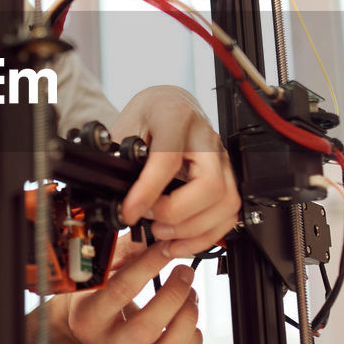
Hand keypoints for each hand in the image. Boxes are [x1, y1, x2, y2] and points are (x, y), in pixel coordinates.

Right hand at [68, 241, 200, 343]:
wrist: (85, 332)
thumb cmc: (92, 297)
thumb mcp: (98, 272)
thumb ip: (124, 253)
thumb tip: (151, 235)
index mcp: (87, 319)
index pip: (119, 292)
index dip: (148, 266)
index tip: (165, 249)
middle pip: (146, 329)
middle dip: (173, 296)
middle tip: (185, 272)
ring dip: (187, 319)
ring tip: (191, 297)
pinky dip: (194, 342)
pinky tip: (187, 324)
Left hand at [111, 86, 239, 258]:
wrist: (170, 103)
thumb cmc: (150, 113)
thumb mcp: (126, 124)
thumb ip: (120, 156)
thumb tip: (114, 194)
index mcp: (176, 118)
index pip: (168, 159)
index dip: (148, 192)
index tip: (130, 212)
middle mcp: (206, 138)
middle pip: (209, 186)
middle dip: (176, 214)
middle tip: (150, 221)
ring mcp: (222, 158)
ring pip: (225, 203)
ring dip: (192, 230)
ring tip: (162, 233)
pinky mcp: (228, 176)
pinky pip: (228, 213)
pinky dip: (205, 235)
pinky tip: (180, 240)